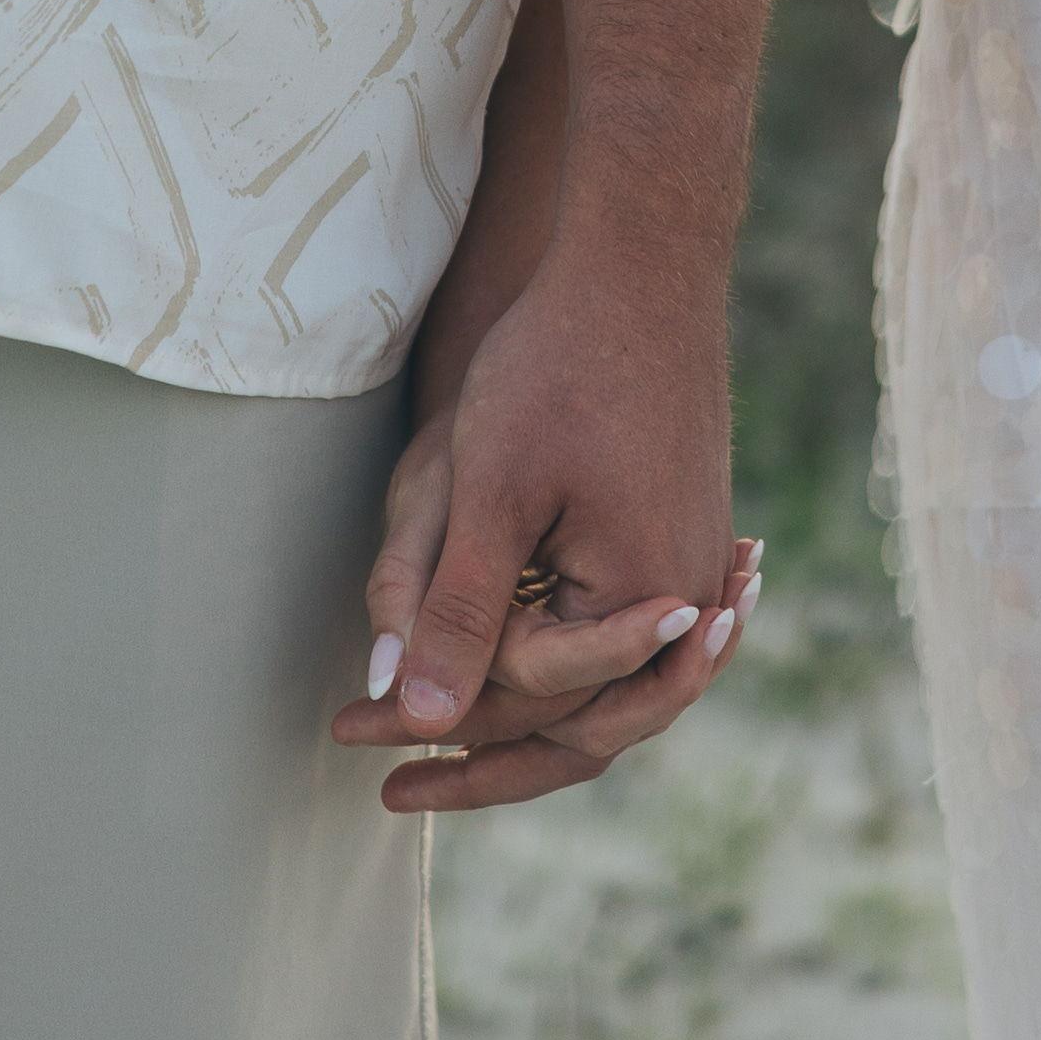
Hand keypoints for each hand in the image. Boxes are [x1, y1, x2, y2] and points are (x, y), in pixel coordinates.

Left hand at [329, 245, 750, 817]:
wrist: (640, 262)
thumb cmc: (559, 365)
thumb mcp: (489, 490)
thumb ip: (457, 608)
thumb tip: (416, 717)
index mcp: (645, 601)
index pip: (531, 704)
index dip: (433, 730)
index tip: (346, 732)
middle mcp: (688, 600)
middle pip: (578, 719)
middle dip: (477, 747)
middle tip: (384, 777)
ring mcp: (694, 565)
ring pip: (604, 683)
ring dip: (524, 712)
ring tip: (444, 742)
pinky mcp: (684, 529)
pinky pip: (626, 633)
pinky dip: (568, 661)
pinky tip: (518, 664)